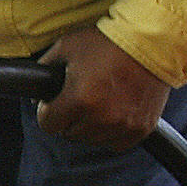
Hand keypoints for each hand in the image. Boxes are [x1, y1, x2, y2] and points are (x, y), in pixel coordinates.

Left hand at [35, 27, 171, 148]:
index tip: (55, 102)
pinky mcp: (141, 129)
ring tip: (98, 102)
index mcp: (78, 99)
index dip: (48, 111)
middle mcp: (101, 117)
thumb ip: (45, 69)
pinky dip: (111, 132)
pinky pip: (115, 143)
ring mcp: (123, 125)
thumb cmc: (107, 42)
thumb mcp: (67, 47)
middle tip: (80, 97)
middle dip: (69, 118)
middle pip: (69, 134)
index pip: (48, 125)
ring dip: (90, 126)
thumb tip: (34, 94)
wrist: (152, 42)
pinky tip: (114, 111)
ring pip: (91, 140)